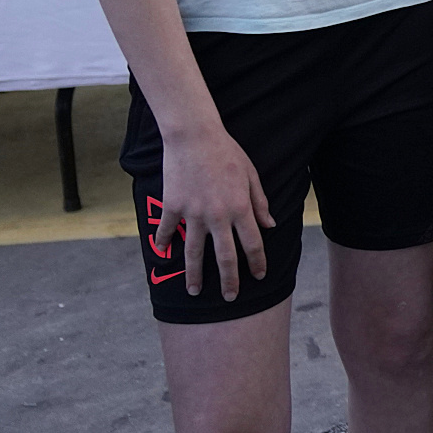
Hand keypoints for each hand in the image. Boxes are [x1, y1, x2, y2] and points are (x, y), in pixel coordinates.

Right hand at [152, 122, 275, 300]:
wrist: (194, 136)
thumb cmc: (226, 152)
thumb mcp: (251, 175)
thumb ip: (260, 202)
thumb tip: (270, 225)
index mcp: (241, 208)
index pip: (253, 244)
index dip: (257, 263)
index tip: (259, 276)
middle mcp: (218, 216)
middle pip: (225, 257)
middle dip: (229, 281)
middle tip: (230, 297)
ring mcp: (193, 213)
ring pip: (194, 252)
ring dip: (194, 274)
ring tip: (194, 290)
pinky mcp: (172, 206)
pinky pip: (166, 230)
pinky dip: (163, 242)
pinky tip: (162, 253)